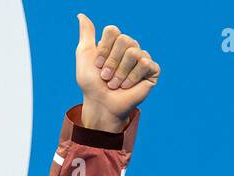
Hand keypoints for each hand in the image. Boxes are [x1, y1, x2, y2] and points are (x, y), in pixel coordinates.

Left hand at [75, 14, 159, 132]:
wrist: (101, 104)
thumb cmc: (92, 83)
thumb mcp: (84, 55)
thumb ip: (86, 34)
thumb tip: (81, 15)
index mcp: (116, 42)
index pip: (113, 31)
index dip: (104, 49)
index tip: (97, 65)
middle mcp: (130, 47)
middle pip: (124, 40)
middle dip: (112, 62)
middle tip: (106, 77)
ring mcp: (142, 58)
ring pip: (133, 53)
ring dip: (120, 72)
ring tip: (116, 84)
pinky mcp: (152, 70)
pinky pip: (145, 64)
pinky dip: (133, 77)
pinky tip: (127, 86)